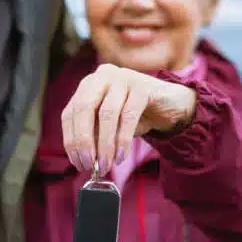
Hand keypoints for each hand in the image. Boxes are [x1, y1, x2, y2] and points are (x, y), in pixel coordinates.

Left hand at [62, 63, 196, 172]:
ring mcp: (123, 77)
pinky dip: (123, 140)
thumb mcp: (110, 126)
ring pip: (107, 114)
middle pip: (84, 109)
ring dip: (105, 144)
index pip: (70, 113)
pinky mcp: (142, 86)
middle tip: (90, 165)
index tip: (78, 163)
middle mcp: (102, 76)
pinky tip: (121, 156)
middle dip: (84, 141)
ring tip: (106, 165)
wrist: (171, 105)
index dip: (71, 140)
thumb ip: (95, 135)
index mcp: (88, 85)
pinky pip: (128, 116)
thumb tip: (83, 158)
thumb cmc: (136, 116)